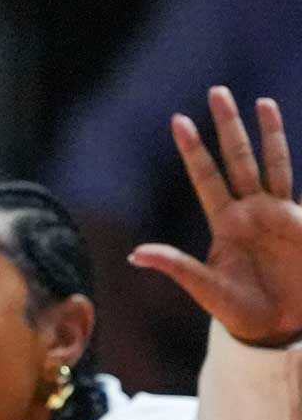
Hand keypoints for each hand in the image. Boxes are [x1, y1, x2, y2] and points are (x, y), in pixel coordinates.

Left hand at [130, 86, 301, 346]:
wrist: (280, 328)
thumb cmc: (240, 311)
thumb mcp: (205, 288)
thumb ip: (176, 266)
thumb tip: (134, 254)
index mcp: (223, 223)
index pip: (205, 176)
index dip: (193, 149)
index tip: (178, 120)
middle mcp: (249, 211)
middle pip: (236, 158)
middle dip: (227, 126)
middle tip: (217, 91)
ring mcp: (278, 213)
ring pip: (272, 162)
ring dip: (267, 133)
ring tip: (262, 102)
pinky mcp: (301, 222)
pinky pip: (300, 185)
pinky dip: (298, 160)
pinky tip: (296, 137)